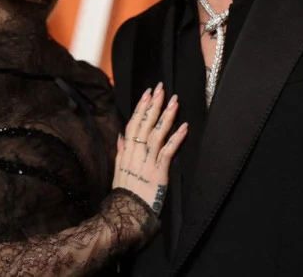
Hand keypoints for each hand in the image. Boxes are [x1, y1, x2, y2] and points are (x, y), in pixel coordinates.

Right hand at [112, 82, 187, 214]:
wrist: (126, 214)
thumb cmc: (124, 193)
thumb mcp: (118, 170)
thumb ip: (120, 151)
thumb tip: (121, 135)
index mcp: (126, 151)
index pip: (134, 123)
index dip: (141, 107)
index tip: (147, 93)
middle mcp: (136, 153)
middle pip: (145, 124)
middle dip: (153, 105)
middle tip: (161, 88)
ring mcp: (147, 162)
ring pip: (157, 134)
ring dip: (166, 117)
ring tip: (174, 101)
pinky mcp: (158, 172)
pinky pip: (167, 152)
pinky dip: (176, 139)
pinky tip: (184, 127)